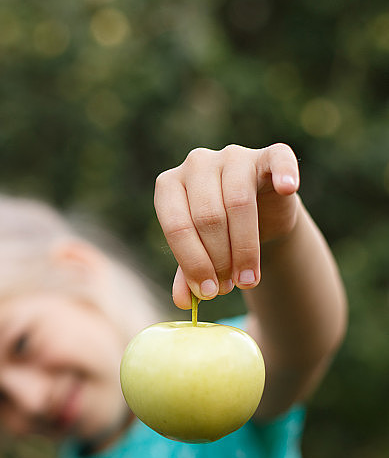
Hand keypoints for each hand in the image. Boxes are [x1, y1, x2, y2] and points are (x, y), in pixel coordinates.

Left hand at [154, 143, 299, 308]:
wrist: (256, 218)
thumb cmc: (219, 236)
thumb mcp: (200, 256)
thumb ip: (188, 276)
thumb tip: (185, 302)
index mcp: (169, 186)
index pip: (176, 225)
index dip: (193, 263)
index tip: (207, 293)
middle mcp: (196, 164)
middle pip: (207, 217)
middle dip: (219, 260)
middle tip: (228, 288)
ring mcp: (232, 156)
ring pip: (238, 202)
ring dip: (245, 249)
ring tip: (248, 280)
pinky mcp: (268, 155)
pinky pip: (279, 159)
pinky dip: (285, 174)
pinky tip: (288, 189)